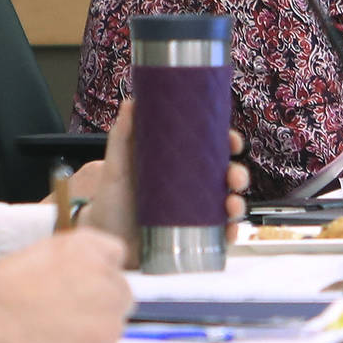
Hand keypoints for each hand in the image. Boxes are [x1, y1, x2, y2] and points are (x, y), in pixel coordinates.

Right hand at [0, 228, 130, 342]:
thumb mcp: (36, 256)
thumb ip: (70, 261)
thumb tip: (81, 277)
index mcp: (85, 246)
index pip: (114, 253)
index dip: (98, 272)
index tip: (87, 284)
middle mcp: (104, 273)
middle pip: (120, 290)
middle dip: (101, 303)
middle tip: (68, 315)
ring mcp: (109, 311)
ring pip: (114, 322)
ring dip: (95, 329)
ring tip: (58, 335)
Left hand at [68, 99, 249, 267]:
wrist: (104, 241)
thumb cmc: (110, 202)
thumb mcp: (116, 167)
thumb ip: (122, 135)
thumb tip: (131, 101)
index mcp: (177, 166)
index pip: (210, 149)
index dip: (228, 142)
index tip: (232, 140)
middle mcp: (190, 189)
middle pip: (225, 177)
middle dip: (238, 174)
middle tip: (233, 176)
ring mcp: (194, 214)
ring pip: (228, 205)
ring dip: (239, 203)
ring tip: (231, 205)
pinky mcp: (193, 239)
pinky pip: (220, 235)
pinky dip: (231, 233)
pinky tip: (229, 231)